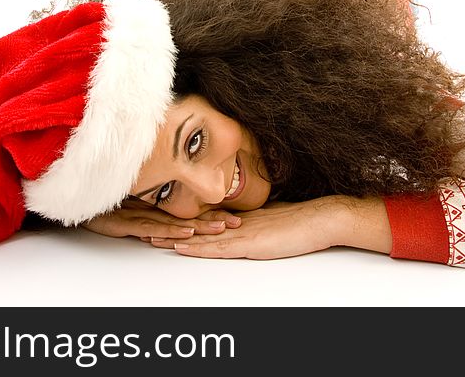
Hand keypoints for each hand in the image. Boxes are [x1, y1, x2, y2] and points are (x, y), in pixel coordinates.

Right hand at [81, 197, 241, 242]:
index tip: (234, 217)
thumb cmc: (100, 205)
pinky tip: (185, 235)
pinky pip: (150, 228)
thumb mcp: (128, 209)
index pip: (188, 213)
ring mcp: (137, 216)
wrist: (73, 200)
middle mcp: (149, 211)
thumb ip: (147, 212)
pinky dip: (169, 232)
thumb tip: (168, 220)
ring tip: (220, 229)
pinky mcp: (125, 223)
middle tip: (236, 223)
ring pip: (173, 223)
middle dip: (212, 220)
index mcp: (154, 208)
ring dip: (198, 227)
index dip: (210, 214)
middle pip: (186, 217)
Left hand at [151, 197, 350, 259]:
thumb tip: (240, 222)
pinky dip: (197, 248)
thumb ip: (253, 221)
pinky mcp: (249, 244)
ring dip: (176, 237)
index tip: (160, 218)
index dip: (180, 219)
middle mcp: (236, 222)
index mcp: (240, 216)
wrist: (321, 218)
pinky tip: (182, 248)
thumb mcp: (270, 219)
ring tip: (151, 237)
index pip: (204, 217)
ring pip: (201, 236)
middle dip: (170, 227)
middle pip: (196, 225)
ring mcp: (241, 232)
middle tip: (143, 226)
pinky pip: (217, 248)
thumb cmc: (301, 221)